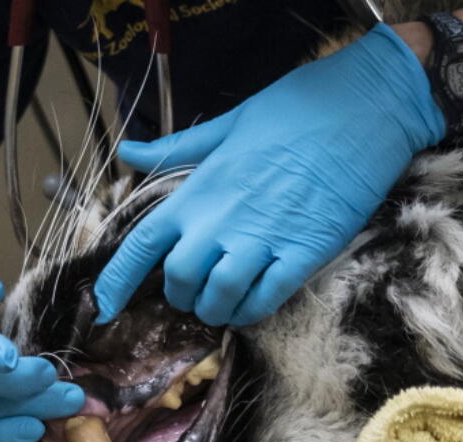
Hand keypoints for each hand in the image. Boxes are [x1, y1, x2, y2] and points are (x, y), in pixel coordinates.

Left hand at [94, 23, 444, 326]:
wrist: (361, 109)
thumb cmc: (294, 110)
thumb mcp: (227, 125)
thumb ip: (177, 149)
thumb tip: (127, 152)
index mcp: (199, 190)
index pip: (142, 245)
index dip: (115, 281)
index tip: (101, 307)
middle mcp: (222, 220)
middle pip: (180, 281)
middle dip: (182, 297)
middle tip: (196, 295)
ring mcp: (263, 239)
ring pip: (220, 298)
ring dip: (217, 310)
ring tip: (225, 306)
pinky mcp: (304, 253)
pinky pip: (266, 300)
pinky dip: (253, 311)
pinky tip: (254, 304)